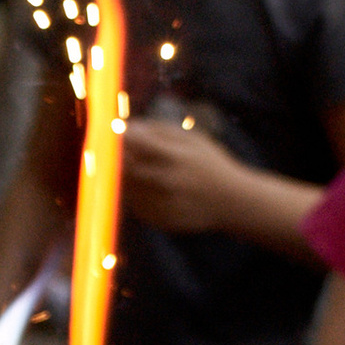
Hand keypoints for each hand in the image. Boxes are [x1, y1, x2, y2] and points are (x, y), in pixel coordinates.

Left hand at [122, 117, 246, 232]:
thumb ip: (158, 130)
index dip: (116, 137)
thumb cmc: (210, 164)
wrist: (232, 202)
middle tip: (121, 153)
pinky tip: (154, 190)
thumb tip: (125, 125)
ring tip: (145, 172)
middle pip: (122, 166)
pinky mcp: (157, 219)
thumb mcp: (191, 139)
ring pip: (124, 186)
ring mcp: (160, 202)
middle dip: (116, 157)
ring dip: (125, 176)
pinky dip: (136, 194)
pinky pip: (134, 203)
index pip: (131, 142)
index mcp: (173, 155)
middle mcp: (165, 181)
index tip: (113, 134)